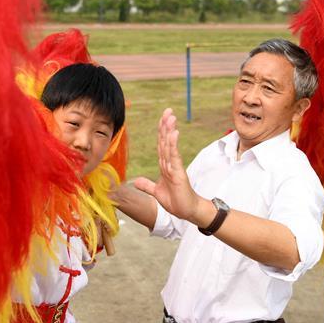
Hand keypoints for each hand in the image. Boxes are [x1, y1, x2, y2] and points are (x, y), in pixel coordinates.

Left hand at [133, 109, 210, 225]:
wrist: (187, 211)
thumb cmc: (176, 201)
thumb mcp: (156, 192)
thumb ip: (147, 185)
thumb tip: (136, 181)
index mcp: (164, 166)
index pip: (161, 144)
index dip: (160, 131)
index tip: (162, 118)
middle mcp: (169, 163)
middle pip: (165, 141)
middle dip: (165, 125)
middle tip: (168, 110)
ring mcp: (174, 167)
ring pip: (169, 145)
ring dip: (169, 131)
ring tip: (170, 117)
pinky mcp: (179, 173)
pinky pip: (174, 156)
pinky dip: (173, 145)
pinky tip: (173, 133)